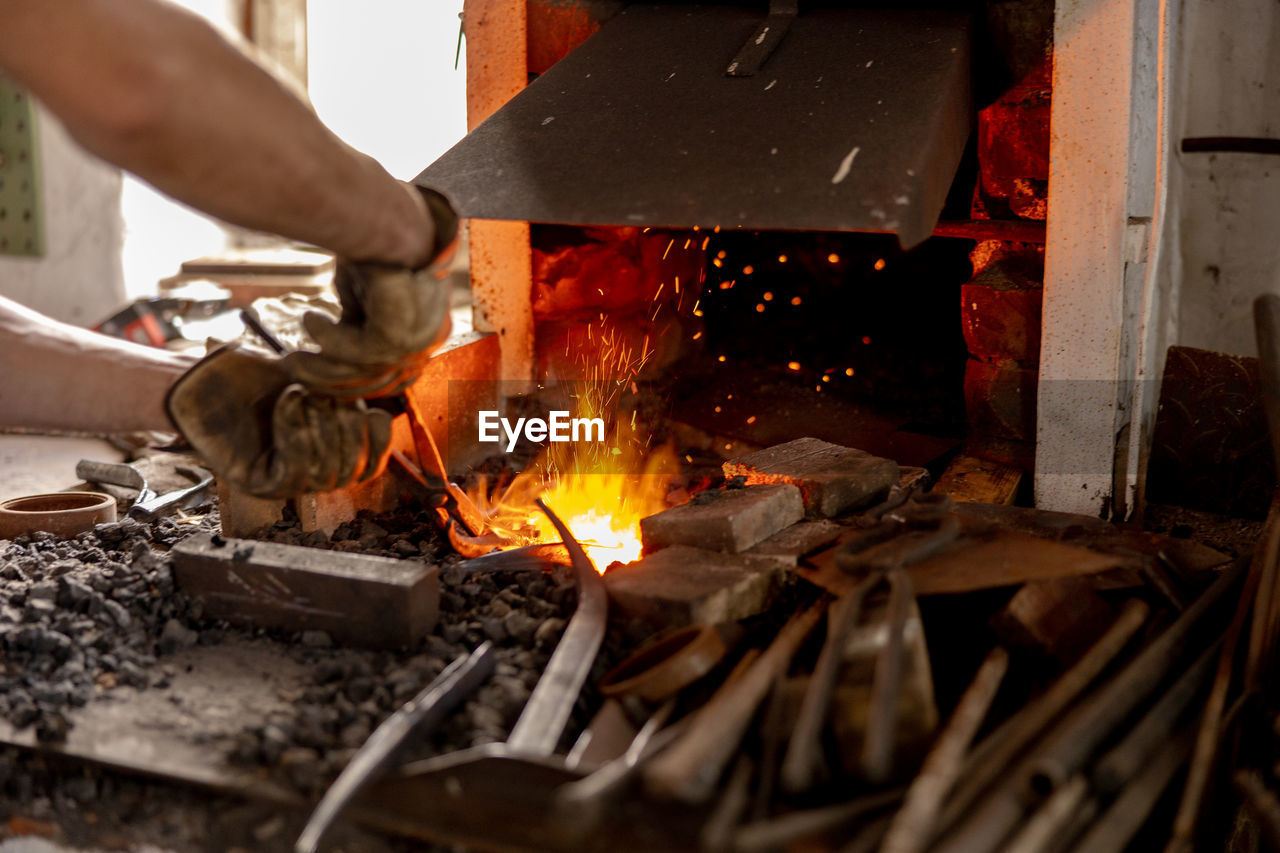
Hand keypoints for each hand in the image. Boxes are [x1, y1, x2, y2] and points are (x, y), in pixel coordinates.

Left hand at [166, 345, 391, 497]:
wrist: (200, 379)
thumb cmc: (252, 377)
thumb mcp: (311, 378)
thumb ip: (349, 390)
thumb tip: (394, 398)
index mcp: (328, 452)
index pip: (371, 466)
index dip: (379, 442)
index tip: (373, 412)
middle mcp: (310, 474)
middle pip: (353, 470)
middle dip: (346, 426)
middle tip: (326, 392)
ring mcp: (285, 484)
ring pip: (326, 473)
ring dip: (320, 426)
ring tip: (303, 392)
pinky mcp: (260, 485)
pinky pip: (295, 471)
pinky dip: (296, 431)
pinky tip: (288, 401)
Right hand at [284, 186, 458, 398]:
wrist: (385, 213)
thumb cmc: (374, 245)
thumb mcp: (366, 293)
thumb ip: (361, 321)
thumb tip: (343, 340)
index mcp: (427, 329)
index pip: (395, 374)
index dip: (353, 382)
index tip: (319, 381)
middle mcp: (432, 335)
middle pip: (381, 378)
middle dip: (330, 381)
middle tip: (294, 368)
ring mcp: (423, 334)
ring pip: (368, 368)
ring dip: (323, 366)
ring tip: (294, 356)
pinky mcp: (405, 327)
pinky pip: (362, 350)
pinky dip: (330, 338)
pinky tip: (311, 320)